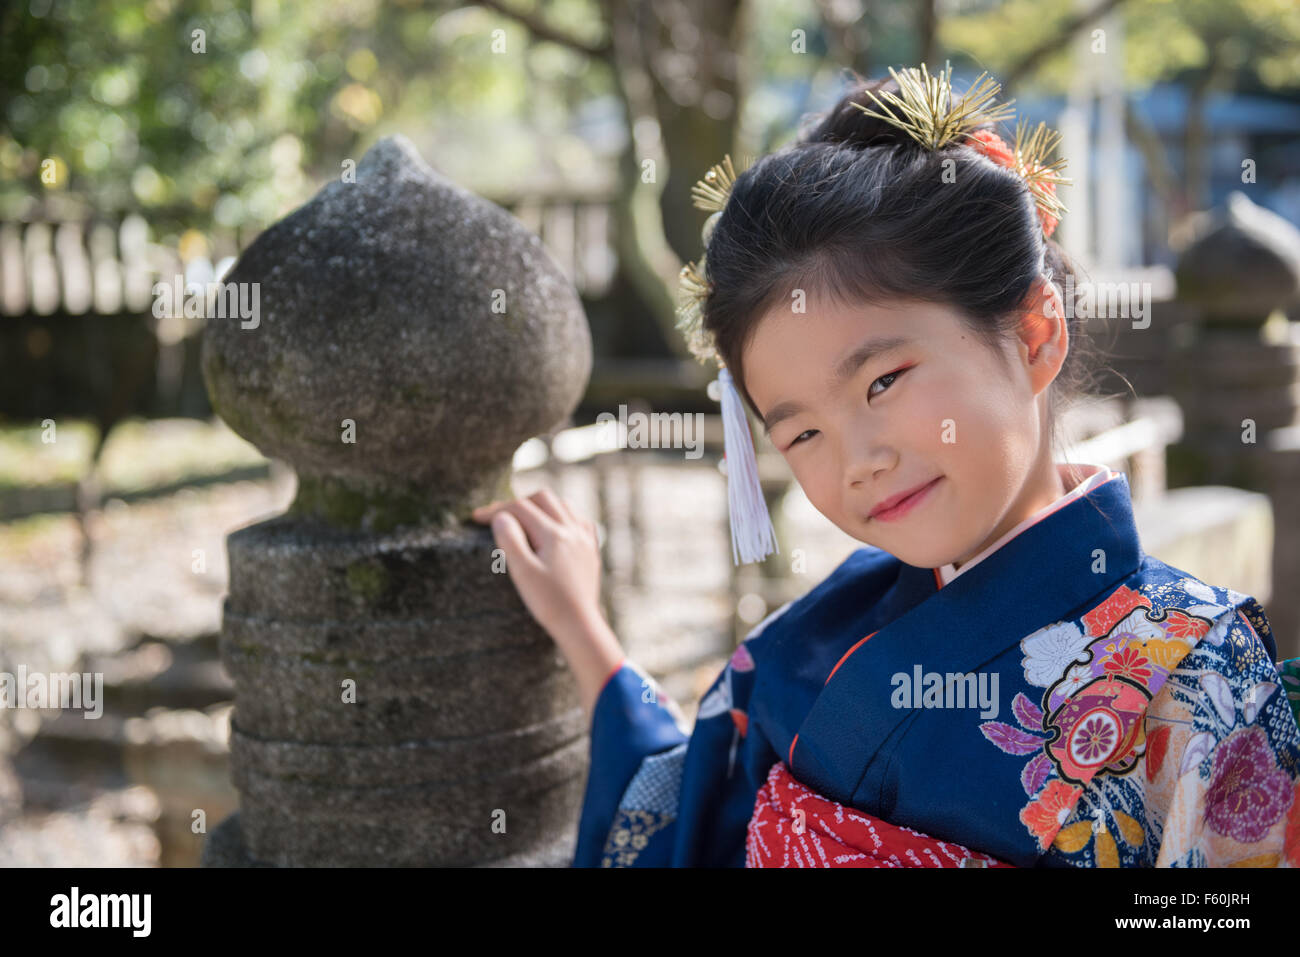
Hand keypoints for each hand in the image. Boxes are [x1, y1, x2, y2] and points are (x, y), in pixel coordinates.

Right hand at [471, 488, 605, 645]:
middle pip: (542, 498)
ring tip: (523, 519)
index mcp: (553, 534)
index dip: (496, 510)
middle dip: (518, 503)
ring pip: (562, 505)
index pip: (520, 508)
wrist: (579, 624)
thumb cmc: (548, 602)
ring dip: (541, 506)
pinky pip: (579, 520)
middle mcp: (572, 530)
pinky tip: (555, 527)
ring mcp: (584, 539)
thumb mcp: (522, 572)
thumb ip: (510, 540)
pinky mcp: (590, 550)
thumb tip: (501, 517)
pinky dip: (562, 515)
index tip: (477, 518)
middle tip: (499, 517)